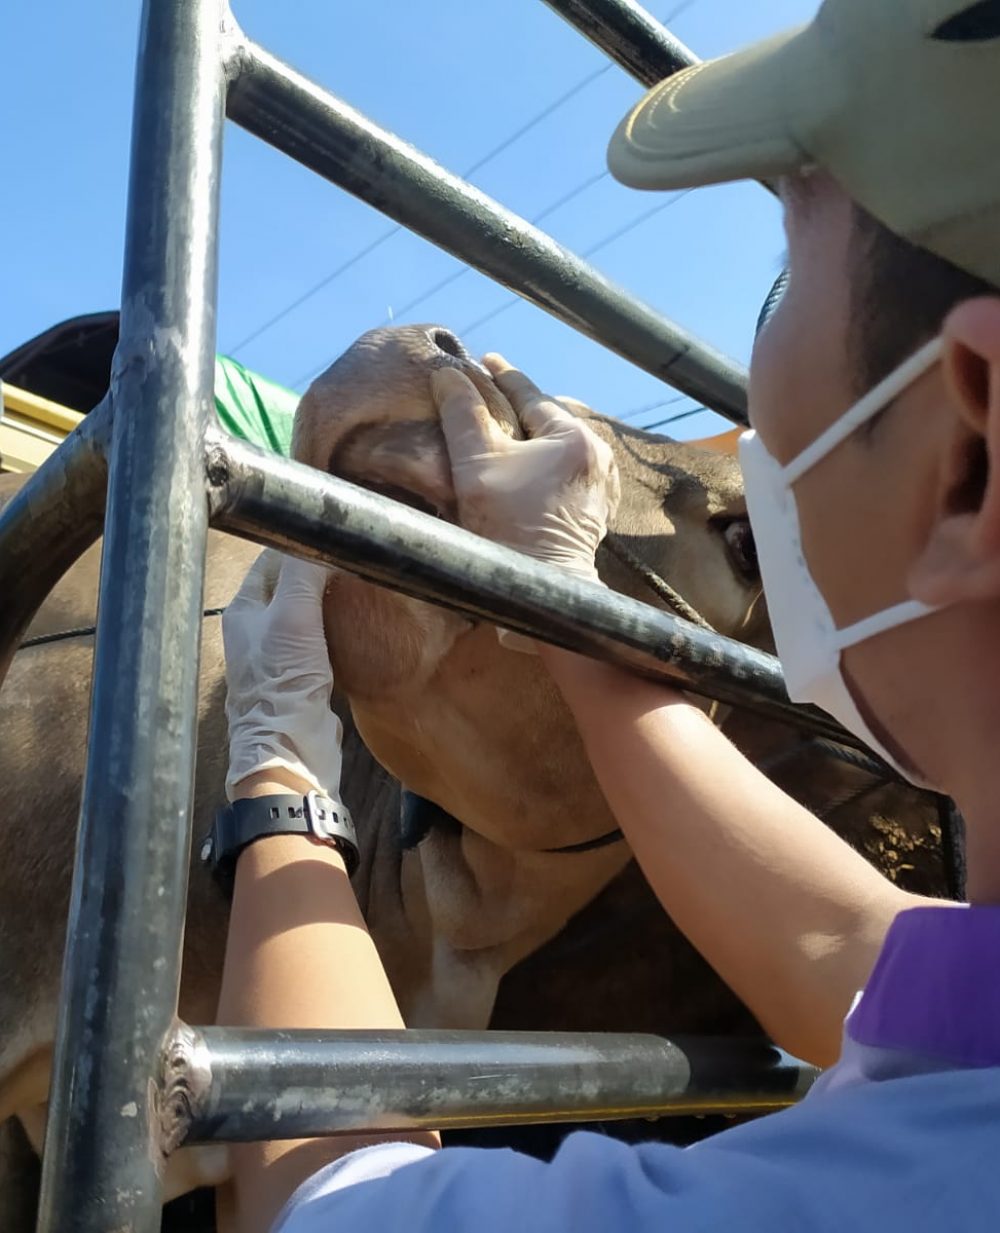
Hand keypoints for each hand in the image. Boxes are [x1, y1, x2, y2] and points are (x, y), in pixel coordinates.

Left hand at [223, 549, 343, 800]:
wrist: (292, 745)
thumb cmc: (284, 678)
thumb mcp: (295, 613)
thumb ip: (304, 571)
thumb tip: (323, 537)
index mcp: (243, 609)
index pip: (271, 559)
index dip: (302, 544)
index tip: (336, 536)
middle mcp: (254, 629)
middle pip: (289, 583)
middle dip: (318, 570)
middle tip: (352, 558)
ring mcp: (276, 654)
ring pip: (305, 611)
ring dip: (328, 599)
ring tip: (357, 585)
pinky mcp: (299, 675)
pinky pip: (318, 638)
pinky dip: (335, 626)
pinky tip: (354, 623)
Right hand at [431, 354, 619, 582]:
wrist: (538, 589)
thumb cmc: (508, 528)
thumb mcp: (476, 464)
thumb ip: (462, 413)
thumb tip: (449, 374)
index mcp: (574, 437)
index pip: (530, 394)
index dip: (502, 376)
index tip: (485, 361)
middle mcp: (596, 454)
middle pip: (548, 419)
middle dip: (517, 409)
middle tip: (488, 398)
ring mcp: (601, 483)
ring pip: (557, 446)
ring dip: (531, 438)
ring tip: (504, 433)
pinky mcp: (596, 508)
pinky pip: (565, 471)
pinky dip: (543, 463)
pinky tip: (523, 468)